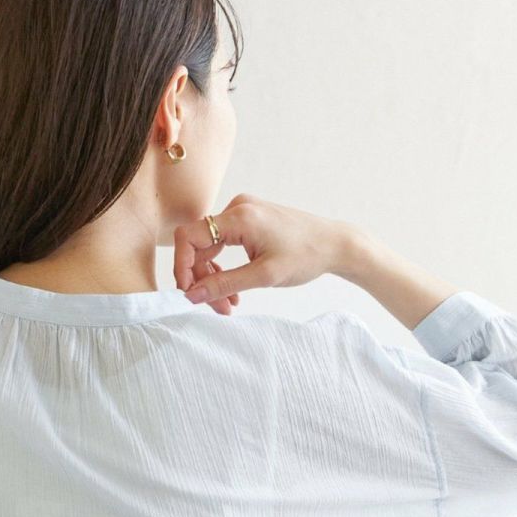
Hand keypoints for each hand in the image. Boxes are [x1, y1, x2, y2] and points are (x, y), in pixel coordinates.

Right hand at [173, 194, 352, 311]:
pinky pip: (223, 244)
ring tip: (229, 303)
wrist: (334, 244)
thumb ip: (224, 284)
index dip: (182, 267)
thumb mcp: (264, 276)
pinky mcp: (249, 220)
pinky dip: (225, 267)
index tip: (188, 293)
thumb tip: (192, 295)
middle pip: (199, 245)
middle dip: (203, 279)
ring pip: (210, 247)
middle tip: (218, 307)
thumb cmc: (306, 256)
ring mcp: (243, 212)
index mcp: (239, 217)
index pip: (189, 237)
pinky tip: (235, 287)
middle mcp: (237, 208)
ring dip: (214, 277)